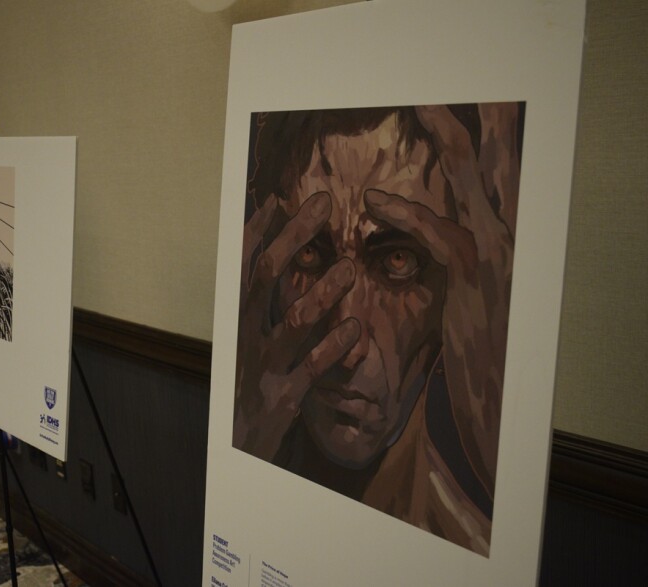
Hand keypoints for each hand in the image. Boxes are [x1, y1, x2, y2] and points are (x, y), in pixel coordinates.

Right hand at [233, 191, 358, 460]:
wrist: (233, 454)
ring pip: (293, 321)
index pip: (241, 265)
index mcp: (233, 321)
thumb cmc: (244, 389)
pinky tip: (356, 329)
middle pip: (264, 278)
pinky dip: (334, 347)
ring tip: (349, 267)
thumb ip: (259, 309)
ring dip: (321, 291)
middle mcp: (243, 338)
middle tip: (322, 204)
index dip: (258, 231)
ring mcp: (263, 368)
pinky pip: (313, 368)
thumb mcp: (244, 345)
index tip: (279, 198)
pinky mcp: (284, 398)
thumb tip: (275, 261)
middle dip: (293, 237)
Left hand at [364, 103, 519, 493]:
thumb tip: (439, 230)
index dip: (485, 134)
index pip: (499, 172)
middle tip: (447, 86)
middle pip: (496, 160)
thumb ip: (458, 256)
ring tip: (427, 106)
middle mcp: (509, 237)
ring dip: (449, 138)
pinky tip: (375, 201)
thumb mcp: (475, 294)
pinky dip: (406, 213)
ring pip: (475, 180)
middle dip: (476, 118)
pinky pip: (440, 233)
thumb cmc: (480, 349)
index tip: (457, 105)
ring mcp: (497, 255)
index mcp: (507, 237)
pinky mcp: (474, 281)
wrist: (496, 402)